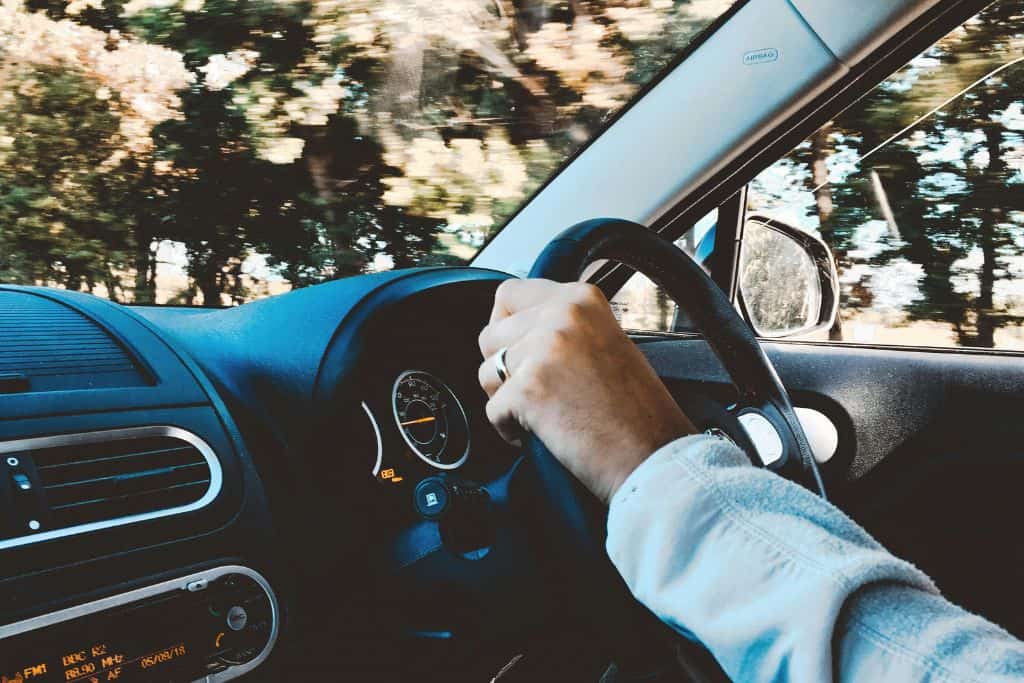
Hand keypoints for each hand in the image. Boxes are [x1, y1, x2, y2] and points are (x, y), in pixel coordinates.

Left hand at [478, 279, 695, 502]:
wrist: (653, 456)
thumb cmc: (636, 411)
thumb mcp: (605, 341)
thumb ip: (563, 326)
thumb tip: (516, 328)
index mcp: (581, 298)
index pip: (509, 293)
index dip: (506, 326)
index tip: (518, 350)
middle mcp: (561, 314)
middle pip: (490, 335)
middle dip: (503, 367)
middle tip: (536, 391)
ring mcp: (543, 350)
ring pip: (487, 372)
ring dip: (505, 398)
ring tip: (543, 413)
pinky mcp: (527, 389)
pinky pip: (492, 410)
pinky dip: (510, 429)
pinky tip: (544, 433)